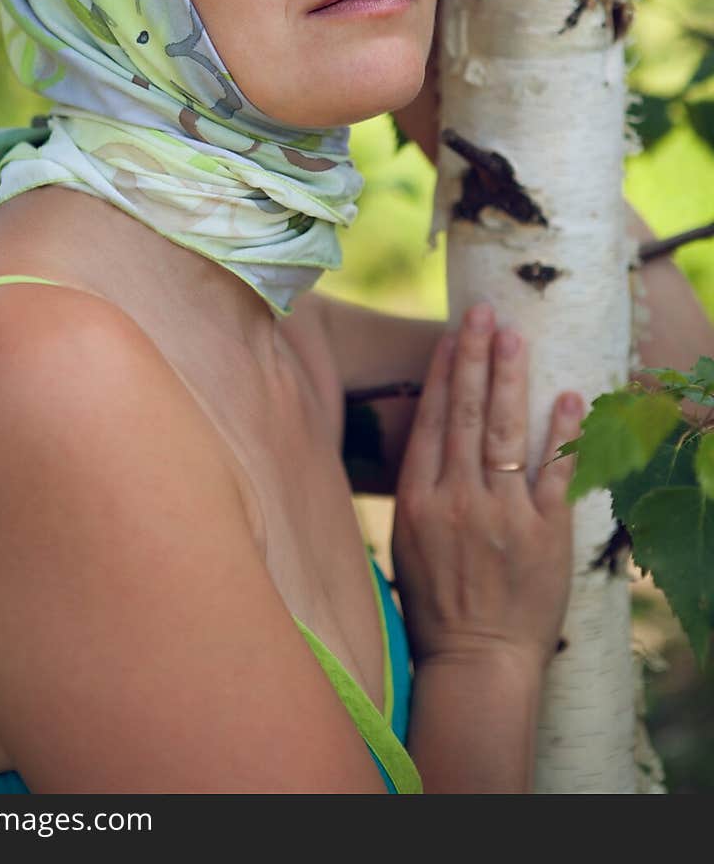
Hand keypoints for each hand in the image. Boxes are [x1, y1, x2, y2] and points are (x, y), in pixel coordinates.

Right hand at [391, 303, 581, 673]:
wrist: (476, 661)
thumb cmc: (437, 605)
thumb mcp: (406, 542)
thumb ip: (417, 488)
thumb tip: (426, 436)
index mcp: (418, 501)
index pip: (433, 420)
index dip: (445, 373)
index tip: (452, 335)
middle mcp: (457, 499)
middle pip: (468, 412)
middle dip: (476, 355)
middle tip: (484, 311)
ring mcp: (503, 514)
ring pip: (506, 430)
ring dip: (511, 377)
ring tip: (515, 334)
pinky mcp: (544, 533)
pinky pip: (555, 472)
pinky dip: (562, 432)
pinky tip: (567, 394)